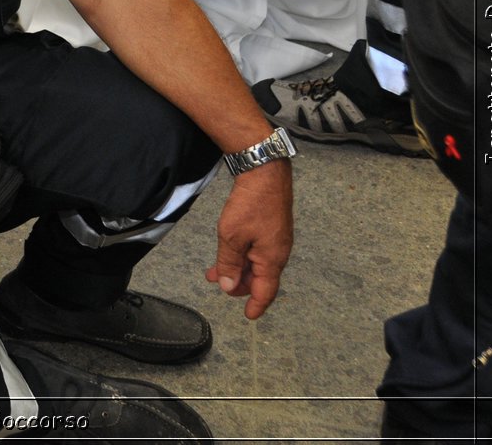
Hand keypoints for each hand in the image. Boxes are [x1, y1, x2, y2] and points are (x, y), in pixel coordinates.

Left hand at [205, 162, 292, 319]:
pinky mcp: (270, 229)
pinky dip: (240, 255)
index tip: (248, 315)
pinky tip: (227, 252)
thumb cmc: (251, 205)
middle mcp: (277, 252)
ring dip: (235, 268)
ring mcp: (275, 240)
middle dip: (238, 284)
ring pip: (255, 263)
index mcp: (272, 259)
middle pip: (259, 278)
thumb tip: (228, 287)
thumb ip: (228, 263)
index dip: (255, 304)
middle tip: (219, 285)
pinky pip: (255, 250)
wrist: (264, 174)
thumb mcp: (231, 237)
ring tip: (214, 271)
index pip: (265, 291)